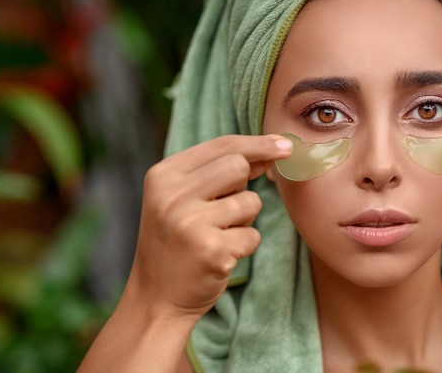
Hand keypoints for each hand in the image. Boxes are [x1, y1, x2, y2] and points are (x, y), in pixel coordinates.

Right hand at [126, 134, 292, 318]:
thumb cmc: (176, 243)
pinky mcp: (211, 250)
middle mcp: (172, 195)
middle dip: (244, 186)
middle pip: (237, 166)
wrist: (156, 299)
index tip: (285, 145)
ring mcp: (190, 222)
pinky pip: (252, 235)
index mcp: (163, 175)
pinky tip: (219, 256)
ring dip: (243, 220)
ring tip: (216, 235)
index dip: (258, 143)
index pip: (221, 145)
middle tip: (225, 209)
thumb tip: (271, 151)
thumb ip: (218, 173)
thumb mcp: (182, 199)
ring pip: (250, 201)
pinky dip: (244, 246)